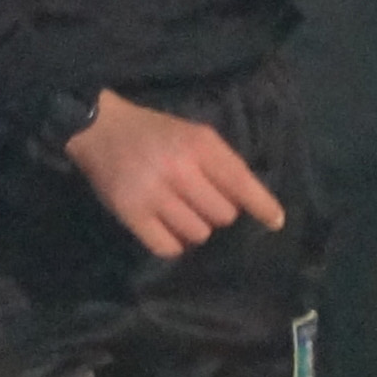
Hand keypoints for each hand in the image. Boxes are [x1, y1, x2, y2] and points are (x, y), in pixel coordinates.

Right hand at [65, 92, 285, 260]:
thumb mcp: (194, 134)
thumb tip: (251, 204)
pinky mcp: (131, 214)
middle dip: (217, 213)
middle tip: (200, 202)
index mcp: (199, 145)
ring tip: (181, 213)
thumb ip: (221, 164)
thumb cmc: (155, 132)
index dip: (262, 206)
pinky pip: (168, 247)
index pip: (241, 183)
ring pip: (198, 234)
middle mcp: (179, 169)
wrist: (100, 129)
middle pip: (223, 215)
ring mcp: (154, 193)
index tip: (276, 222)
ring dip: (194, 229)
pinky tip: (168, 229)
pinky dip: (173, 243)